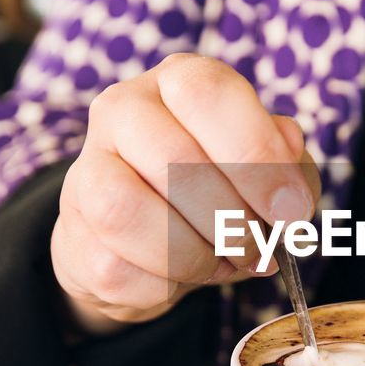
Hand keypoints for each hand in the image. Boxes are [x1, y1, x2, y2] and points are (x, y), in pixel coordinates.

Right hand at [51, 54, 319, 335]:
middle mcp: (122, 110)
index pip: (207, 94)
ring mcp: (87, 170)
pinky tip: (180, 276)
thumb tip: (289, 167)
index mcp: (178, 81)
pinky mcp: (73, 233)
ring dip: (192, 254)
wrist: (149, 242)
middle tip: (258, 247)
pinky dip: (164, 284)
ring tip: (221, 260)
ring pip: (125, 211)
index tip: (291, 210)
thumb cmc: (218, 190)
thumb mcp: (265, 167)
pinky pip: (116, 267)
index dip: (257, 155)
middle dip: (232, 219)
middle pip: (173, 158)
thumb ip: (287, 162)